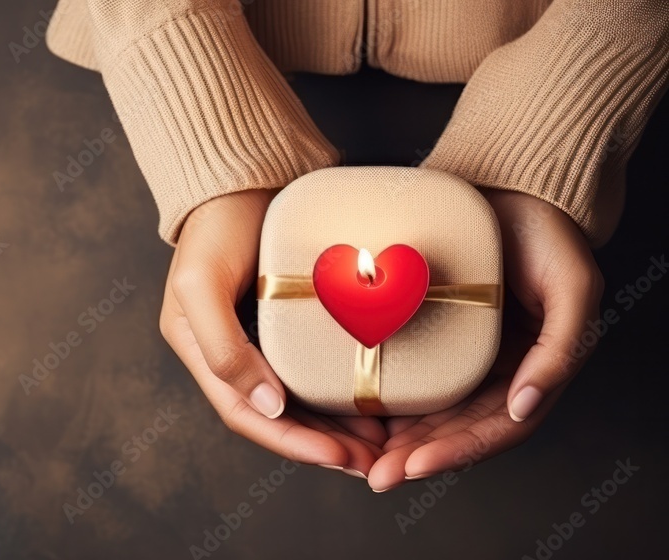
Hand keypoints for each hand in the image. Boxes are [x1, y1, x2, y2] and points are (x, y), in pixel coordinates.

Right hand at [160, 189, 385, 474]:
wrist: (241, 174)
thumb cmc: (215, 225)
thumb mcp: (202, 286)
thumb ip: (224, 349)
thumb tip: (269, 407)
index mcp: (201, 352)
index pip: (247, 416)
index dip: (292, 443)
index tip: (339, 457)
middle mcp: (232, 351)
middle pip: (277, 417)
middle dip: (321, 445)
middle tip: (371, 462)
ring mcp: (260, 335)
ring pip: (299, 399)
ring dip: (335, 426)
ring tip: (378, 443)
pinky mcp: (289, 316)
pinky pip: (315, 365)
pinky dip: (339, 389)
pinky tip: (369, 398)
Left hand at [367, 190, 603, 490]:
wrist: (509, 188)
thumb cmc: (548, 235)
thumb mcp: (573, 287)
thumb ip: (561, 349)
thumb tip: (523, 406)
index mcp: (532, 370)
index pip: (496, 428)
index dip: (457, 452)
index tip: (414, 465)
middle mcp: (496, 370)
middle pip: (456, 429)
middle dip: (417, 457)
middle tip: (376, 474)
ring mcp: (463, 354)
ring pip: (430, 410)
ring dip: (398, 439)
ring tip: (361, 458)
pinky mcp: (433, 332)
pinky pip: (410, 374)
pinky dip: (388, 398)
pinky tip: (358, 412)